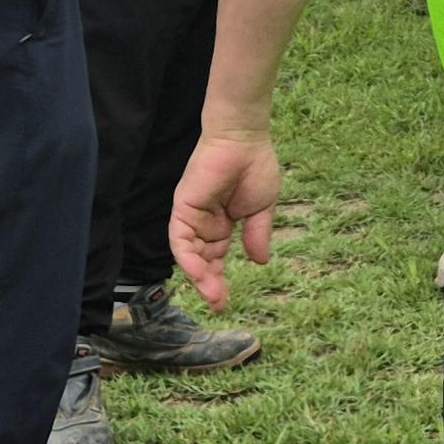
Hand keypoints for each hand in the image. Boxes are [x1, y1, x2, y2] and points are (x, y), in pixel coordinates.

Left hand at [169, 129, 283, 310]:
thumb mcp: (262, 209)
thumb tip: (260, 262)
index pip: (215, 258)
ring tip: (214, 296)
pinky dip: (189, 259)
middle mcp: (203, 223)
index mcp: (222, 224)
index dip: (219, 280)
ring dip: (200, 277)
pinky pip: (181, 240)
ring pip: (189, 255)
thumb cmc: (256, 167)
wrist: (245, 139)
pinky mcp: (183, 208)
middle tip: (219, 304)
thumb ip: (257, 235)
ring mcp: (191, 216)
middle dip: (209, 284)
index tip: (225, 301)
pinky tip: (200, 274)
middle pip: (202, 261)